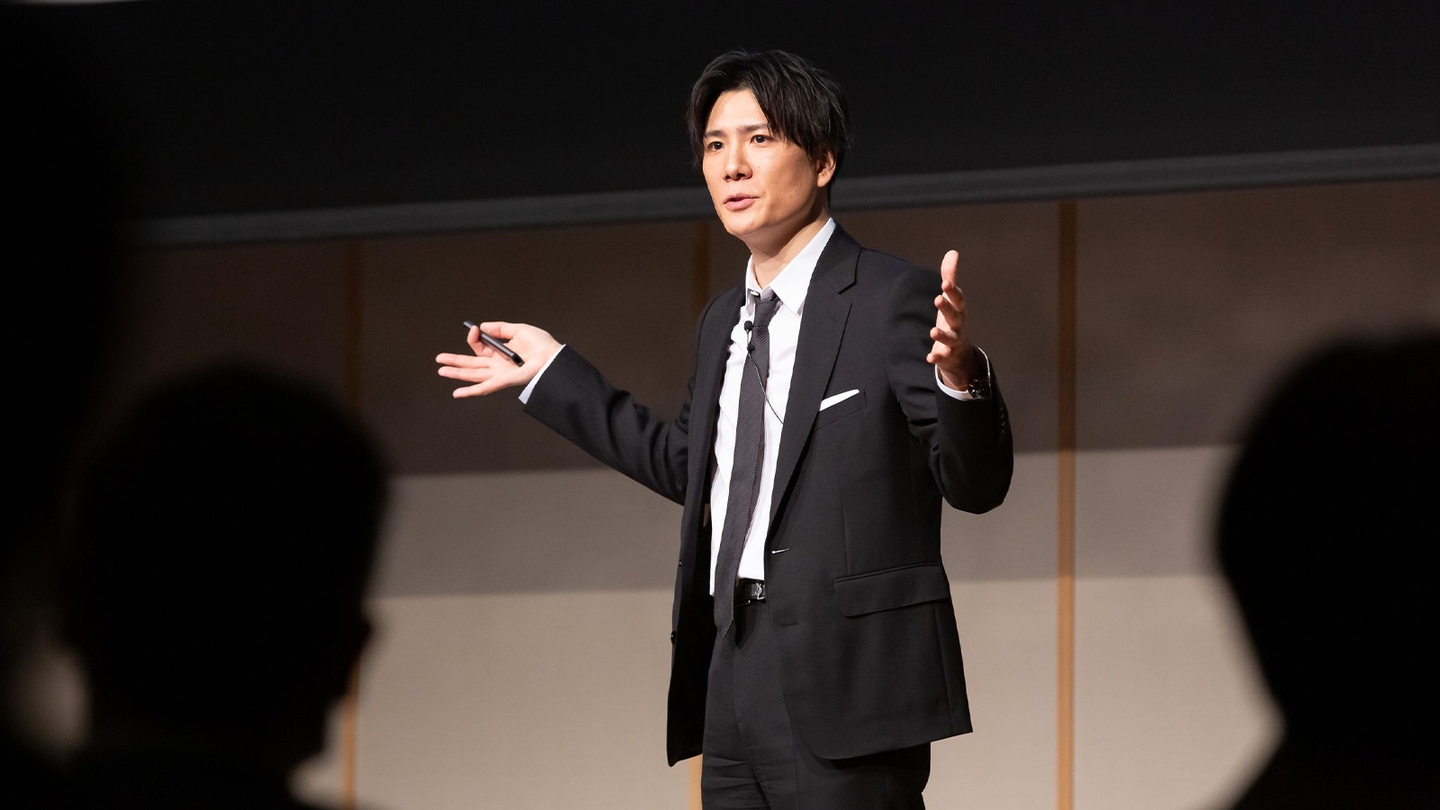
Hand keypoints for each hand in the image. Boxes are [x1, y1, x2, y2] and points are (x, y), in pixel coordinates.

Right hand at [435, 321, 561, 397]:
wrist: (552, 356)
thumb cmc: (541, 344)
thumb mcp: (518, 330)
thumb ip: (500, 328)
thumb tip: (481, 326)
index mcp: (501, 352)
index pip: (480, 348)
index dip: (474, 339)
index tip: (474, 330)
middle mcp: (498, 364)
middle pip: (472, 364)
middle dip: (455, 361)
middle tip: (439, 359)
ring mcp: (499, 374)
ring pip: (474, 375)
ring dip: (457, 373)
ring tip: (441, 371)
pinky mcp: (503, 381)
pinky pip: (484, 387)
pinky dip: (470, 391)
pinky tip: (457, 393)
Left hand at [926, 249, 975, 388]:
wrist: (960, 354)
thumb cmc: (954, 320)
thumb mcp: (952, 299)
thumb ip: (950, 277)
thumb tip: (952, 252)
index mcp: (959, 310)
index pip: (958, 299)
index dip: (952, 291)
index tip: (945, 282)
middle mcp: (958, 325)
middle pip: (955, 316)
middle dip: (947, 308)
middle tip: (938, 298)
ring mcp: (953, 341)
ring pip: (949, 338)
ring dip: (942, 335)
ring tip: (932, 331)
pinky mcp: (946, 355)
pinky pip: (942, 357)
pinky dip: (937, 357)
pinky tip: (929, 357)